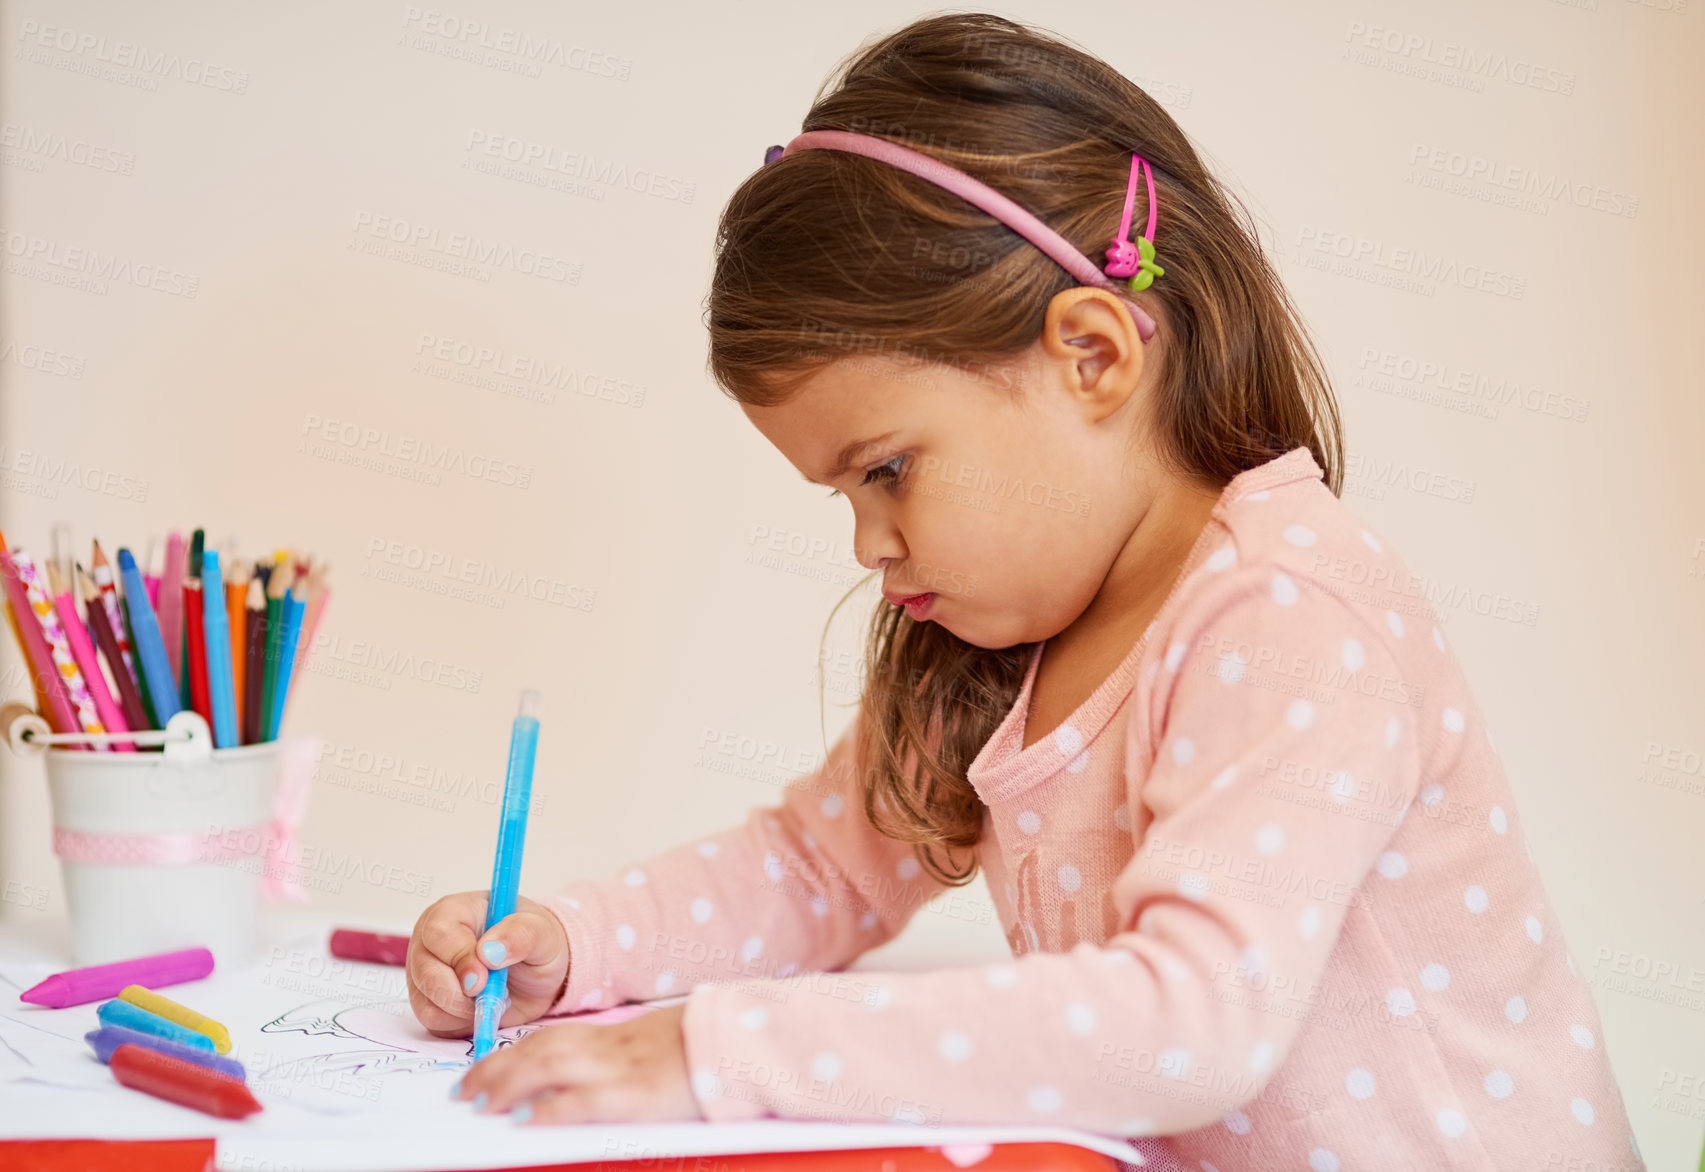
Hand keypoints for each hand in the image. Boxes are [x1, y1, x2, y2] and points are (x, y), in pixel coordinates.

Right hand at [407, 891, 570, 1035]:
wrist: (538, 973)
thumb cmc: (536, 942)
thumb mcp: (541, 932)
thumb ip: (520, 935)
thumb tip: (489, 951)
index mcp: (453, 912)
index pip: (439, 933)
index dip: (460, 959)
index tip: (484, 979)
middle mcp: (430, 941)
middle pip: (426, 973)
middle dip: (461, 993)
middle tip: (496, 994)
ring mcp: (424, 973)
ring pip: (427, 1003)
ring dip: (464, 1010)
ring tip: (494, 995)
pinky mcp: (428, 1003)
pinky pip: (434, 1022)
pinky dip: (460, 1023)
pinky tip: (481, 1007)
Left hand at [453, 1002, 703, 1123]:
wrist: (740, 1043)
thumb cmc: (702, 1050)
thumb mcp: (654, 1047)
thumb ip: (617, 1058)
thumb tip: (576, 1082)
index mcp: (613, 1037)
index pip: (550, 1039)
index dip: (510, 1054)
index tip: (481, 1070)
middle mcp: (609, 1047)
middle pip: (540, 1050)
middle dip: (496, 1069)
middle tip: (464, 1091)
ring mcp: (621, 1069)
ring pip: (550, 1067)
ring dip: (508, 1084)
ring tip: (479, 1103)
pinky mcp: (636, 1096)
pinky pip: (583, 1101)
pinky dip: (550, 1110)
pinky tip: (525, 1122)